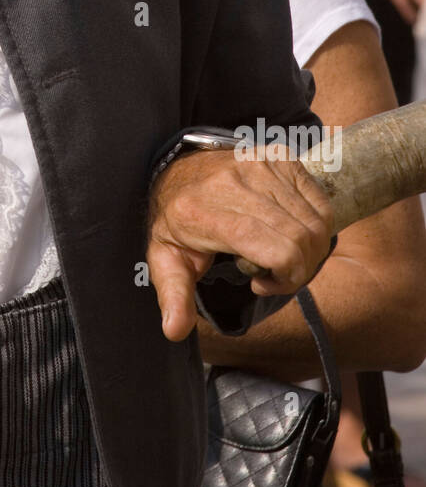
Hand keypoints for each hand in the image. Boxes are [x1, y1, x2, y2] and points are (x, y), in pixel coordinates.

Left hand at [146, 150, 333, 343]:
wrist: (178, 170)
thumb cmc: (176, 221)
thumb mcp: (165, 260)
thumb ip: (173, 296)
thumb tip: (175, 330)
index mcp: (206, 212)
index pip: (278, 250)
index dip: (285, 278)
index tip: (260, 283)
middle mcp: (235, 182)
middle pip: (302, 239)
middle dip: (298, 269)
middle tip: (273, 273)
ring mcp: (261, 164)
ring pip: (316, 221)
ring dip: (308, 248)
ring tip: (278, 251)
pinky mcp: (280, 156)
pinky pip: (320, 200)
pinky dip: (315, 224)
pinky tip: (288, 229)